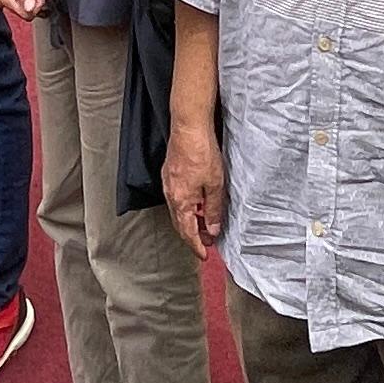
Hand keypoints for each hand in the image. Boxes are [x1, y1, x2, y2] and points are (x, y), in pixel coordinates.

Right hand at [162, 120, 226, 246]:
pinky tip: (196, 203)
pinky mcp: (169, 173)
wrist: (189, 128)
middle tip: (206, 242)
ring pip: (177, 210)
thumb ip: (213, 210)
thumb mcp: (215, 185)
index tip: (203, 254)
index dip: (196, 246)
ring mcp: (168, 184)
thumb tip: (212, 229)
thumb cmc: (202, 153)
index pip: (187, 232)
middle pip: (180, 224)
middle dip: (192, 235)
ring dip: (190, 221)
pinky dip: (186, 206)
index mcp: (181, 201)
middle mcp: (171, 195)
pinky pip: (176, 198)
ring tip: (204, 224)